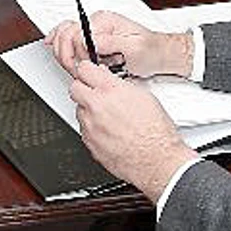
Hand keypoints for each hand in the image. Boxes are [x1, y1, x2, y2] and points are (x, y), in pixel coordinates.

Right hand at [46, 11, 191, 77]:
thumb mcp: (134, 48)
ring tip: (76, 67)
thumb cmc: (151, 51)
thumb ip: (111, 43)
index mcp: (105, 21)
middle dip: (67, 55)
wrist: (161, 53)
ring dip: (66, 55)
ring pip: (64, 37)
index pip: (76, 35)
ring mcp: (94, 31)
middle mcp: (97, 23)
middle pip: (66, 34)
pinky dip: (62, 47)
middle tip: (77, 69)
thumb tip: (90, 41)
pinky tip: (58, 52)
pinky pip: (70, 39)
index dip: (78, 55)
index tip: (86, 67)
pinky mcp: (93, 40)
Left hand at [67, 60, 197, 196]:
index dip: (88, 70)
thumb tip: (110, 81)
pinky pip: (83, 129)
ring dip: (88, 110)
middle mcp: (97, 107)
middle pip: (75, 88)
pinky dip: (92, 128)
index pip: (85, 69)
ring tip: (108, 117)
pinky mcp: (88, 142)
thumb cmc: (156, 132)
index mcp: (111, 91)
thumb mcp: (144, 97)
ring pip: (79, 110)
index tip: (90, 73)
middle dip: (83, 88)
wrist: (156, 160)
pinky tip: (109, 131)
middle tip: (94, 92)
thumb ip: (120, 86)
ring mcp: (90, 126)